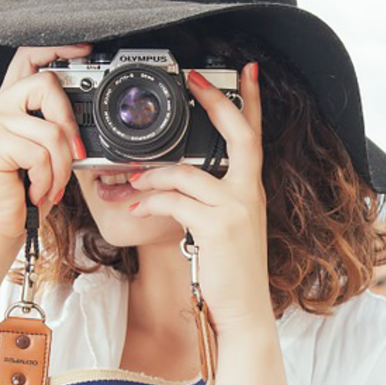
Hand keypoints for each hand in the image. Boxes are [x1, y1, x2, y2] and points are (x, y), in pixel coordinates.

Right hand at [0, 44, 90, 253]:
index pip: (28, 58)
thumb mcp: (44, 153)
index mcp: (9, 103)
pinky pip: (40, 154)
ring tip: (51, 186)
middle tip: (72, 155)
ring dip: (61, 167)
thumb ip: (56, 128)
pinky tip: (34, 191)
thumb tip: (86, 118)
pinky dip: (47, 179)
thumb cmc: (22, 192)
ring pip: (50, 129)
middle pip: (46, 84)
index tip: (84, 50)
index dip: (57, 48)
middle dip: (69, 123)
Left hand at [126, 61, 270, 336]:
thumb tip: (172, 180)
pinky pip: (175, 202)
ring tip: (130, 181)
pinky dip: (149, 201)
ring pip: (187, 173)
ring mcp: (236, 209)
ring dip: (152, 174)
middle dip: (216, 102)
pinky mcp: (217, 227)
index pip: (255, 135)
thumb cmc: (230, 272)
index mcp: (251, 190)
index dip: (252, 101)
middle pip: (239, 134)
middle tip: (194, 79)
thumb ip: (209, 200)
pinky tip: (134, 206)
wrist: (244, 312)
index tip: (247, 71)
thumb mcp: (225, 229)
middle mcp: (249, 194)